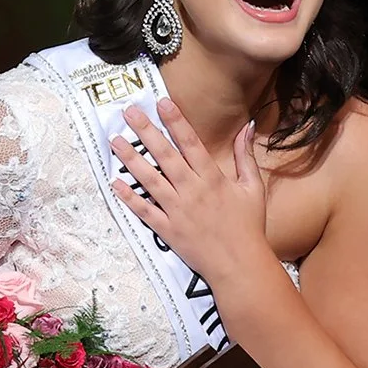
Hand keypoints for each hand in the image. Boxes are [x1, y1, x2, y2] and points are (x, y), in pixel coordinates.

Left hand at [109, 98, 268, 282]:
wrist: (240, 264)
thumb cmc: (248, 226)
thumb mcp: (252, 188)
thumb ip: (245, 157)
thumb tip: (247, 127)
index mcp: (213, 178)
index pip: (191, 143)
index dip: (176, 121)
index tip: (162, 102)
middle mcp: (192, 191)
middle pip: (165, 155)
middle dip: (146, 131)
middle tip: (129, 112)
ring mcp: (177, 210)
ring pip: (149, 179)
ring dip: (130, 159)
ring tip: (114, 141)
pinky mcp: (166, 229)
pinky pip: (144, 210)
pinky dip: (129, 197)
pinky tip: (115, 183)